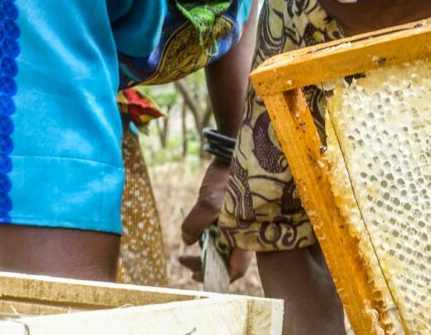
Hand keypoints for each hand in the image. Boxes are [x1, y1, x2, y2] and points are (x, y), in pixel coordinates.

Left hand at [178, 160, 252, 282]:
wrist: (233, 155)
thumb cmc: (226, 179)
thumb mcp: (207, 203)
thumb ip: (195, 226)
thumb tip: (188, 242)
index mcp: (246, 234)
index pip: (237, 269)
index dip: (217, 276)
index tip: (195, 274)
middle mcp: (246, 232)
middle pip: (228, 261)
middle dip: (206, 264)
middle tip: (184, 260)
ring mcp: (240, 224)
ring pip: (223, 248)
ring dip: (205, 251)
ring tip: (189, 248)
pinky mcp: (234, 215)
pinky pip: (221, 234)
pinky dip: (208, 238)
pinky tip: (197, 233)